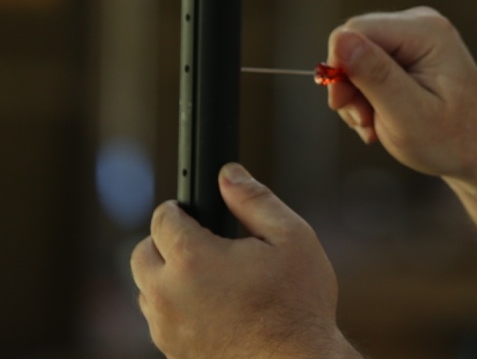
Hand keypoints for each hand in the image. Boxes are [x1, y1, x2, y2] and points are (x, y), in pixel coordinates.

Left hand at [131, 163, 354, 358]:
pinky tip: (212, 306)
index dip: (179, 208)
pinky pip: (160, 321)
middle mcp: (168, 295)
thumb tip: (228, 174)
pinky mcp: (172, 354)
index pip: (162, 219)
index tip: (191, 209)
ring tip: (208, 276)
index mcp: (193, 259)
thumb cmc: (297, 303)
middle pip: (141, 254)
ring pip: (146, 290)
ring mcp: (165, 330)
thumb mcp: (291, 238)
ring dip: (167, 277)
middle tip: (199, 241)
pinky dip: (176, 308)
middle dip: (164, 241)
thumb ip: (254, 201)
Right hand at [325, 6, 476, 180]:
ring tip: (375, 127)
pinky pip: (367, 65)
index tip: (343, 106)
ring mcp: (413, 35)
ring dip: (357, 96)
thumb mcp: (408, 114)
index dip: (339, 67)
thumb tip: (340, 38)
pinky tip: (380, 120)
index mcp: (426, 32)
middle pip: (354, 42)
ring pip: (356, 57)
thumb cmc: (452, 139)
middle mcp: (420, 23)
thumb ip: (375, 75)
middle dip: (349, 86)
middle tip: (365, 124)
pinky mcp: (407, 50)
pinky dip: (366, 95)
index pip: (356, 30)